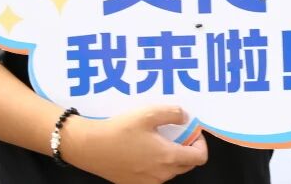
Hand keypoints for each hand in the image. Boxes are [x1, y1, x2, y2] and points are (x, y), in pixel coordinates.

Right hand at [62, 105, 207, 183]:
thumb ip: (173, 113)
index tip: (192, 131)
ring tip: (157, 139)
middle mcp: (161, 175)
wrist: (90, 147)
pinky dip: (156, 164)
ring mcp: (148, 182)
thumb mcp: (149, 113)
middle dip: (187, 149)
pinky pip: (154, 176)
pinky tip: (143, 149)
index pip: (199, 158)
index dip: (200, 143)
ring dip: (171, 157)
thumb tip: (186, 118)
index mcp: (168, 158)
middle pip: (187, 165)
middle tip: (176, 132)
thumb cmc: (120, 130)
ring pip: (170, 171)